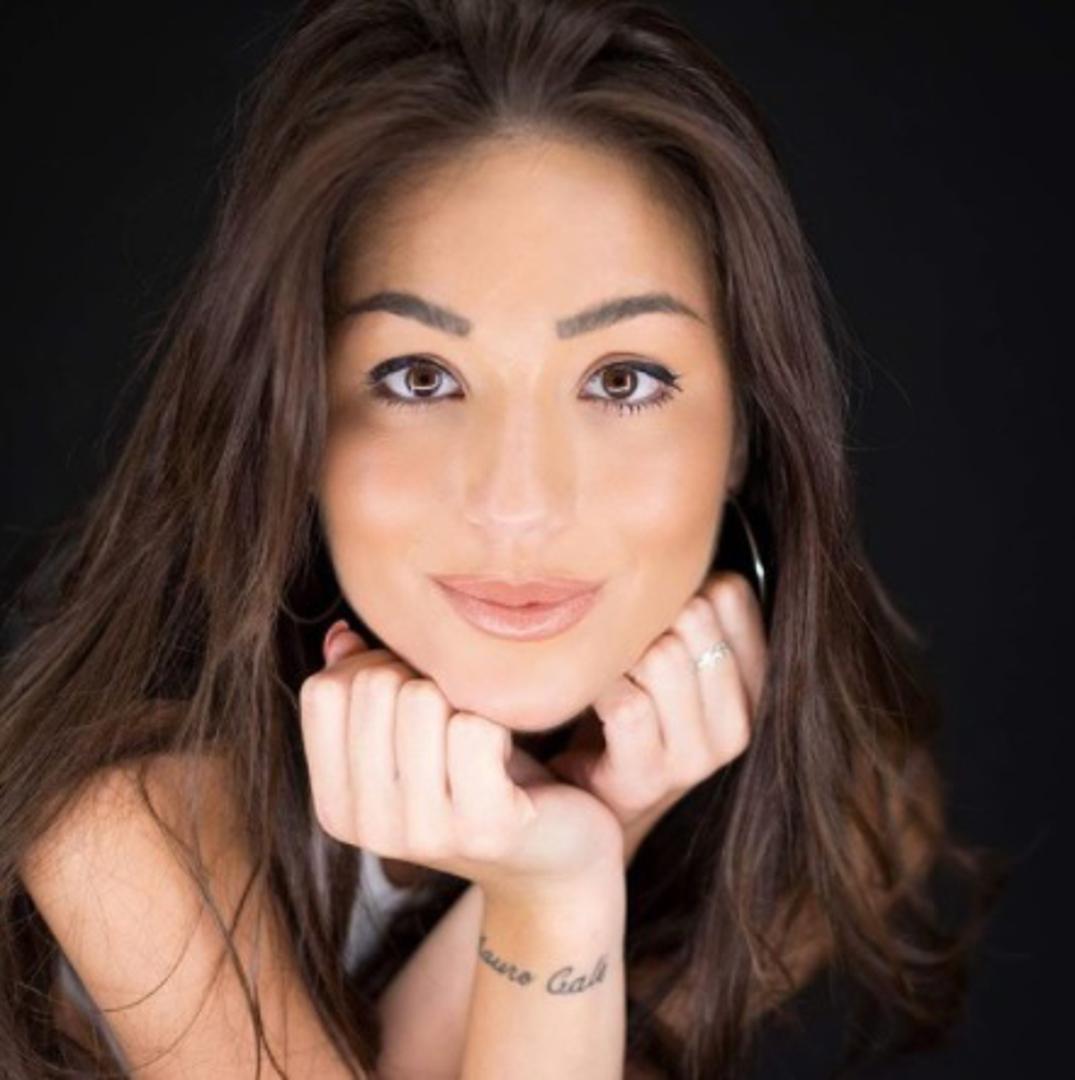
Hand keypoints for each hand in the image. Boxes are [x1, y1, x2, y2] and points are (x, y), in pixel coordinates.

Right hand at [297, 622, 624, 905]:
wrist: (557, 856)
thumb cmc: (480, 778)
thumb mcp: (412, 734)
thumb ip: (364, 686)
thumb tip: (341, 636)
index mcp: (335, 804)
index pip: (323, 689)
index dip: (375, 668)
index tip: (415, 693)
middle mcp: (367, 827)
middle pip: (374, 684)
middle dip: (423, 679)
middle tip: (457, 717)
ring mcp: (423, 833)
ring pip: (422, 698)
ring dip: (463, 701)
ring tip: (481, 740)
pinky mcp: (484, 828)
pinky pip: (475, 726)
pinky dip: (499, 722)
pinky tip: (508, 757)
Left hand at [543, 570, 767, 864]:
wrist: (590, 800)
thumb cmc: (627, 706)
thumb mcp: (672, 656)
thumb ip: (689, 606)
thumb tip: (683, 526)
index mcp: (755, 684)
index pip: (732, 593)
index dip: (678, 589)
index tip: (648, 612)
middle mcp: (740, 723)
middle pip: (694, 618)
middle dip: (643, 619)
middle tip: (617, 644)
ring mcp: (697, 757)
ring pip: (662, 656)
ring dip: (617, 654)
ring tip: (602, 672)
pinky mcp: (649, 778)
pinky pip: (625, 702)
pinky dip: (595, 688)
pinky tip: (585, 697)